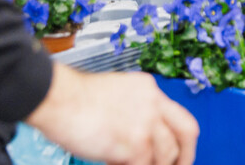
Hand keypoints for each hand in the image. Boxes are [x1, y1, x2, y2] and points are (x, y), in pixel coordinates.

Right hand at [28, 65, 198, 164]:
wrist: (57, 97)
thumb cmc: (72, 99)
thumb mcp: (115, 94)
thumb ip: (132, 112)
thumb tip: (136, 137)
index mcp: (148, 89)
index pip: (178, 115)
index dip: (179, 137)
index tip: (177, 152)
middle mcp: (153, 103)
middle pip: (187, 132)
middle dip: (185, 155)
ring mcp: (146, 123)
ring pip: (167, 154)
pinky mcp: (134, 144)